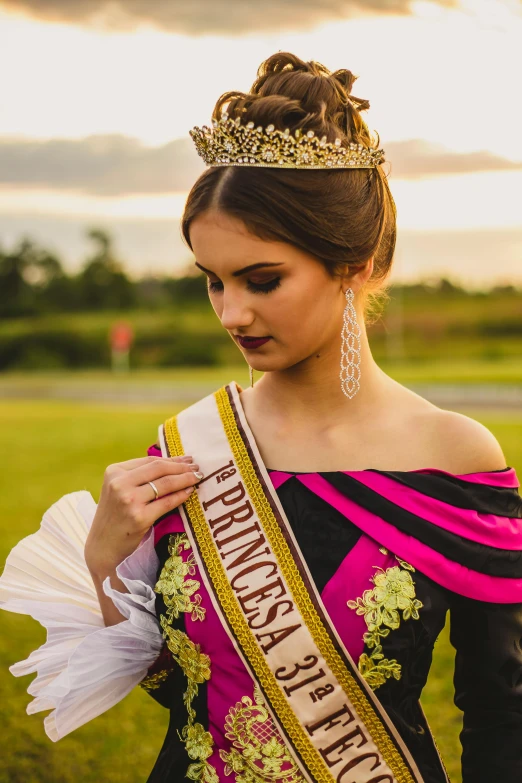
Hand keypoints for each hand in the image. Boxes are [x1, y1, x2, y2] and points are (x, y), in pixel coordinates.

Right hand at [84, 454, 202, 576]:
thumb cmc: (114, 517)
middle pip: (159, 468)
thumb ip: (138, 476)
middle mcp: (120, 484)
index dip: (171, 459)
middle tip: (197, 467)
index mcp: (114, 472)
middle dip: (182, 467)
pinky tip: (189, 492)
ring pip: (165, 484)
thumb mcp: (118, 490)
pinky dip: (181, 496)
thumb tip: (173, 464)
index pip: (149, 461)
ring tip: (197, 478)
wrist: (102, 547)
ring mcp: (129, 501)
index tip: (186, 459)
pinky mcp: (139, 518)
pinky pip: (166, 503)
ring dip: (185, 479)